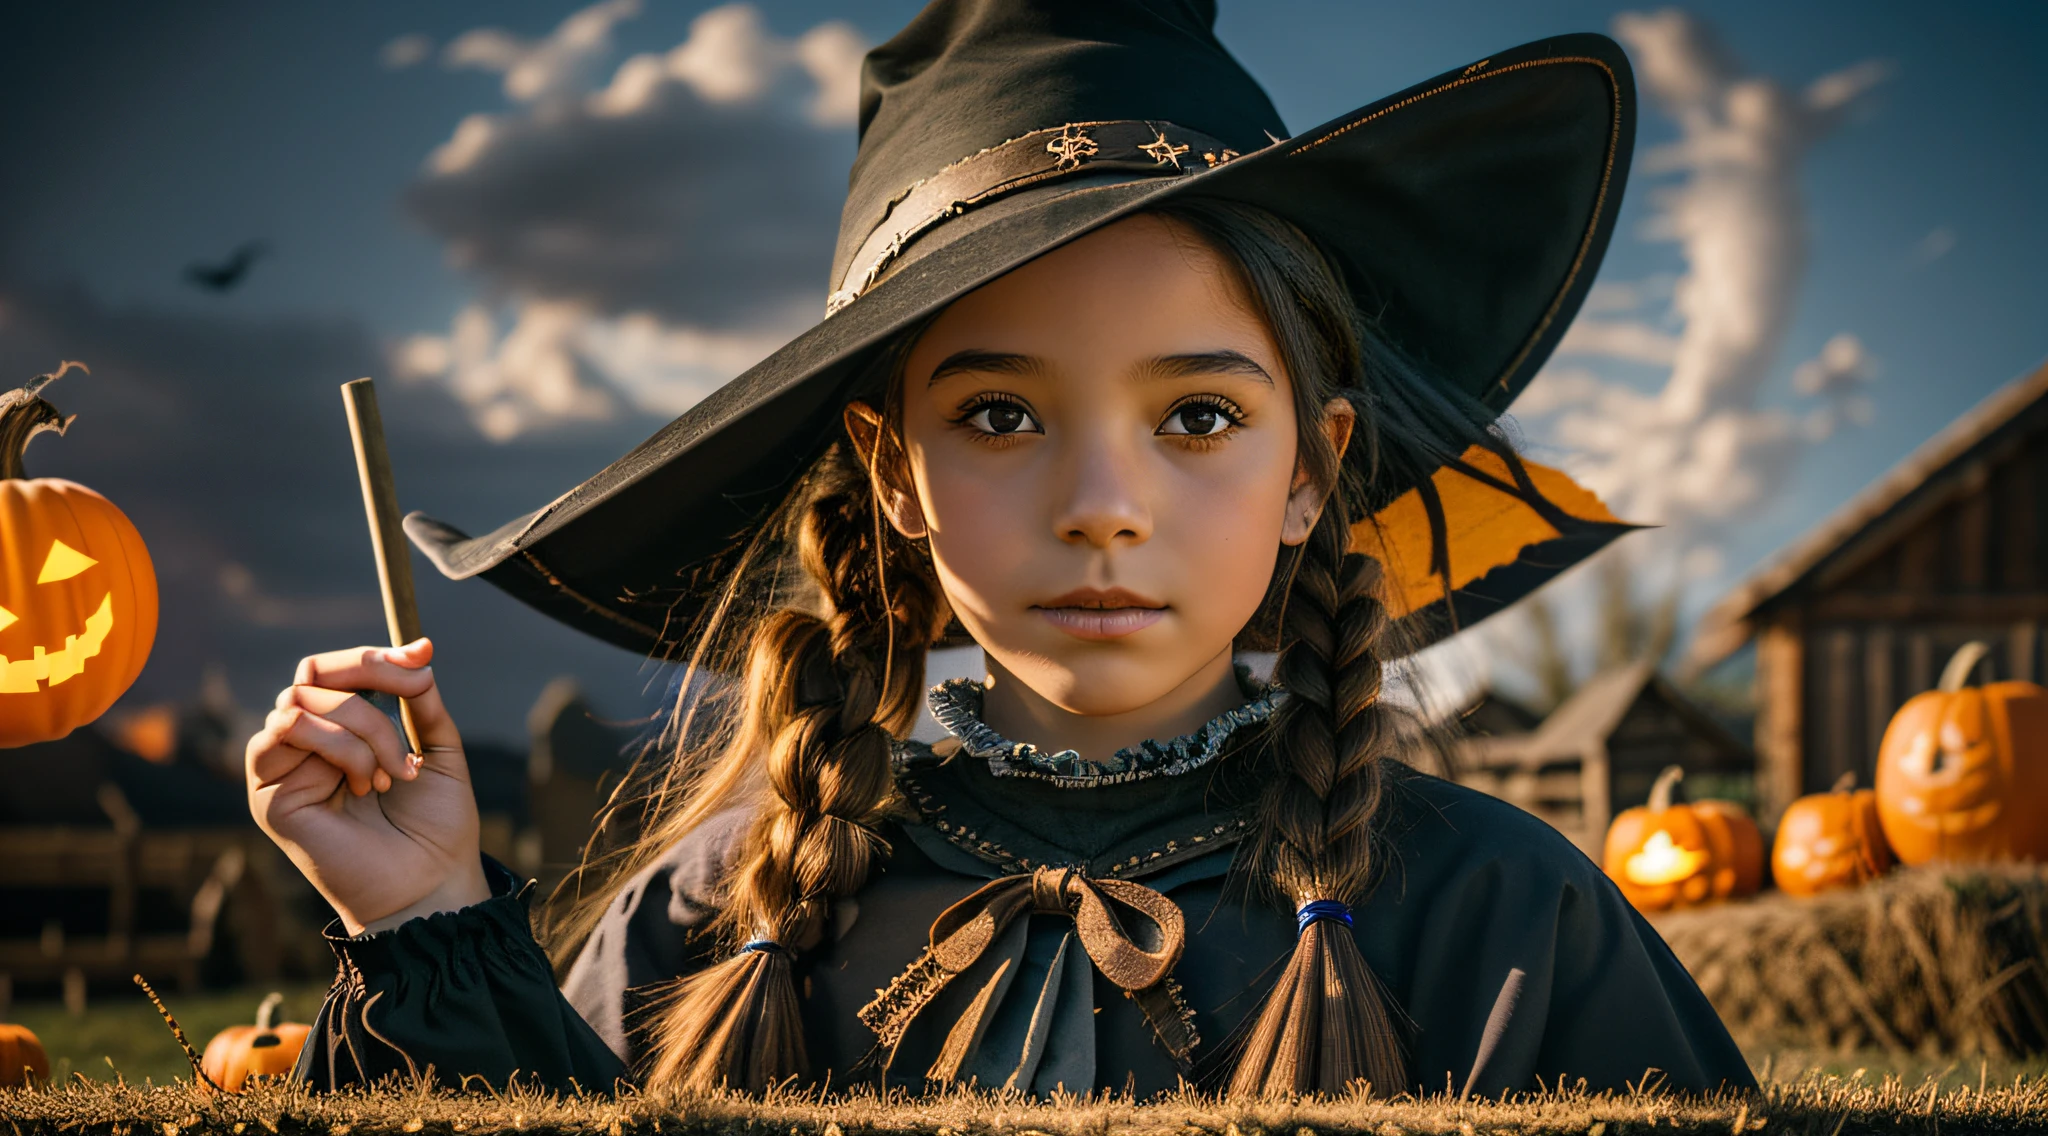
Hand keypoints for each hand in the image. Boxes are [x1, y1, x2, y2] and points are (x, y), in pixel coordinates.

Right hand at [245, 637, 489, 934]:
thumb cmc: (435, 826)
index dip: (376, 655)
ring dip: (362, 727)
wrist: (429, 884)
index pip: (335, 669)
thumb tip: (418, 649)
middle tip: (415, 705)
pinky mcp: (267, 796)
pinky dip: (338, 748)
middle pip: (313, 674)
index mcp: (341, 731)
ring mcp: (282, 769)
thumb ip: (422, 700)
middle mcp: (305, 745)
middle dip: (372, 680)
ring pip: (300, 701)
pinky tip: (365, 786)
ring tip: (393, 774)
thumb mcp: (438, 748)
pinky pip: (286, 732)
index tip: (424, 653)